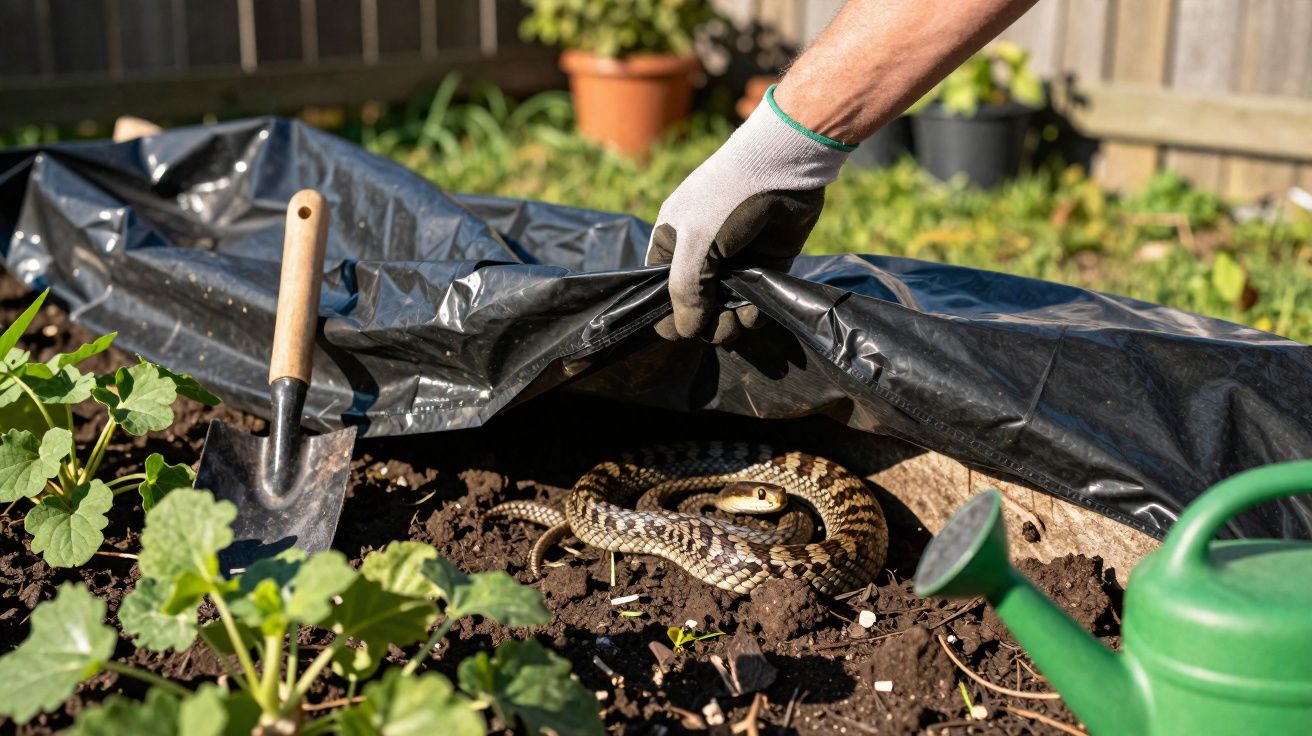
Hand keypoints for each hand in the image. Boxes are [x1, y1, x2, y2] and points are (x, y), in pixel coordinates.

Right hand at [645, 85, 852, 342]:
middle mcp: (701, 257)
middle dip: (705, 324)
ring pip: (725, 310)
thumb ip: (686, 290)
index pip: (660, 293)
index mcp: (672, 246)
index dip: (669, 315)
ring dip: (730, 324)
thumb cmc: (726, 200)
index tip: (683, 329)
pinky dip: (753, 314)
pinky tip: (754, 312)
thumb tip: (685, 332)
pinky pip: (753, 303)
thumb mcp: (695, 244)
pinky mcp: (765, 266)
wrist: (782, 168)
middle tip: (718, 327)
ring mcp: (733, 262)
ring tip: (737, 321)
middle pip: (695, 308)